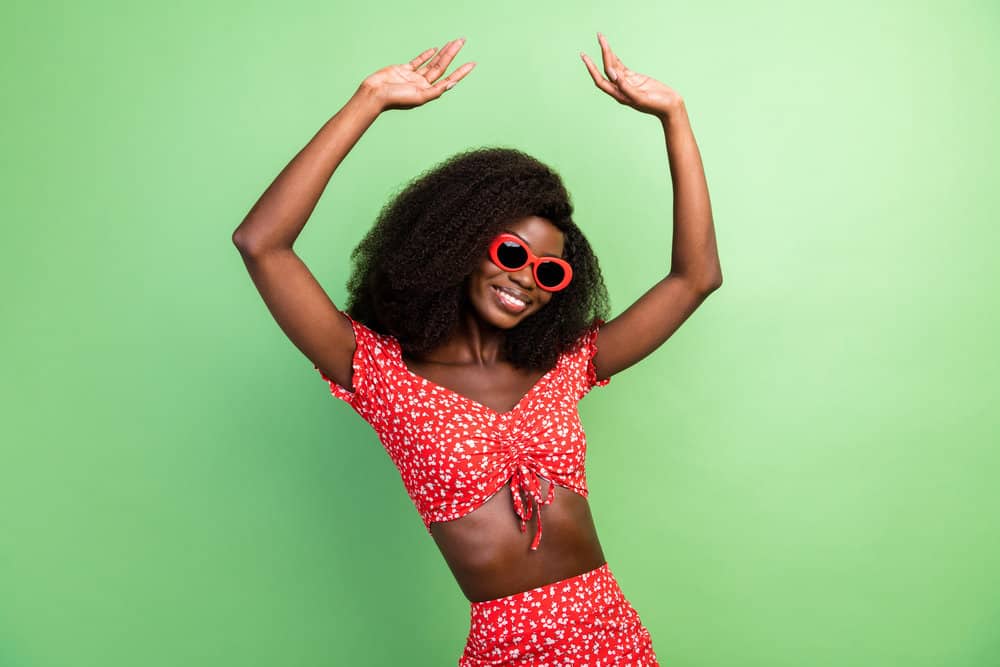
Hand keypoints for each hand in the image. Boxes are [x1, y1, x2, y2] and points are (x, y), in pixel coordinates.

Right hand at [360, 38, 475, 111]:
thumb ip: (436, 91)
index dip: (461, 72)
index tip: (472, 63)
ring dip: (443, 53)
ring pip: (432, 62)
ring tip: (453, 43)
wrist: (374, 94)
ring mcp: (414, 77)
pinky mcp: (404, 70)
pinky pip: (418, 61)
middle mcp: (423, 84)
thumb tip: (452, 84)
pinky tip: (435, 49)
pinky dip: (426, 55)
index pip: (449, 79)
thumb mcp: (419, 97)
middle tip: (462, 41)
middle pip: (442, 67)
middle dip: (452, 54)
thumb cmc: (395, 99)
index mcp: (428, 92)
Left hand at [581, 33, 683, 118]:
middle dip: (602, 53)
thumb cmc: (657, 105)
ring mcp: (627, 83)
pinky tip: (611, 52)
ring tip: (602, 38)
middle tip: (599, 36)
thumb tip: (613, 75)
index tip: (585, 56)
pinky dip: (616, 58)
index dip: (592, 69)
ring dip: (608, 53)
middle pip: (606, 69)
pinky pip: (621, 67)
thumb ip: (626, 87)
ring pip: (614, 66)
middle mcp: (620, 89)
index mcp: (619, 95)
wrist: (670, 106)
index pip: (600, 80)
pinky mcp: (634, 78)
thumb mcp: (641, 98)